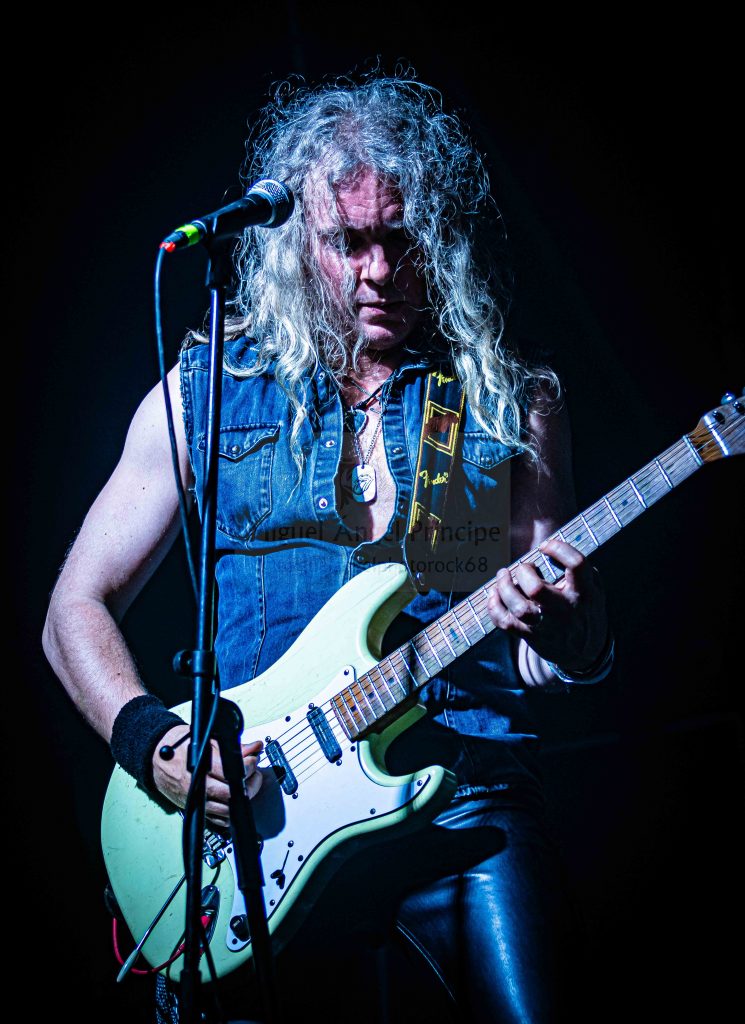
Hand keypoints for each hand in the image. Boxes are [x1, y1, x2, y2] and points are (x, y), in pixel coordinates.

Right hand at [152, 724, 263, 827]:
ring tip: (245, 785)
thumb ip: (234, 747)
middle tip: (253, 774)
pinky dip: (229, 812)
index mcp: (200, 766)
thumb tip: (254, 748)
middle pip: (231, 794)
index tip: (253, 760)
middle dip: (249, 784)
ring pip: (226, 811)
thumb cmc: (178, 747)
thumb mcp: (208, 740)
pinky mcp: (194, 810)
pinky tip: (232, 800)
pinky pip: (217, 820)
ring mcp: (195, 801)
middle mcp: (197, 786)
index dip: (249, 766)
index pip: (232, 772)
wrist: (155, 758)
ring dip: (241, 799)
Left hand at [486, 538, 607, 672]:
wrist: (584, 652)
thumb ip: (580, 570)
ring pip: (519, 608)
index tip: (545, 546)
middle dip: (524, 572)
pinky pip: (505, 623)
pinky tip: (495, 594)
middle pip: (536, 590)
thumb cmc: (585, 610)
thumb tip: (551, 549)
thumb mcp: (594, 589)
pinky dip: (494, 607)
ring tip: (503, 575)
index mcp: (584, 593)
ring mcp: (546, 625)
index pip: (576, 565)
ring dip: (505, 588)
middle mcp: (565, 610)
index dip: (559, 549)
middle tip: (524, 568)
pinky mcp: (530, 635)